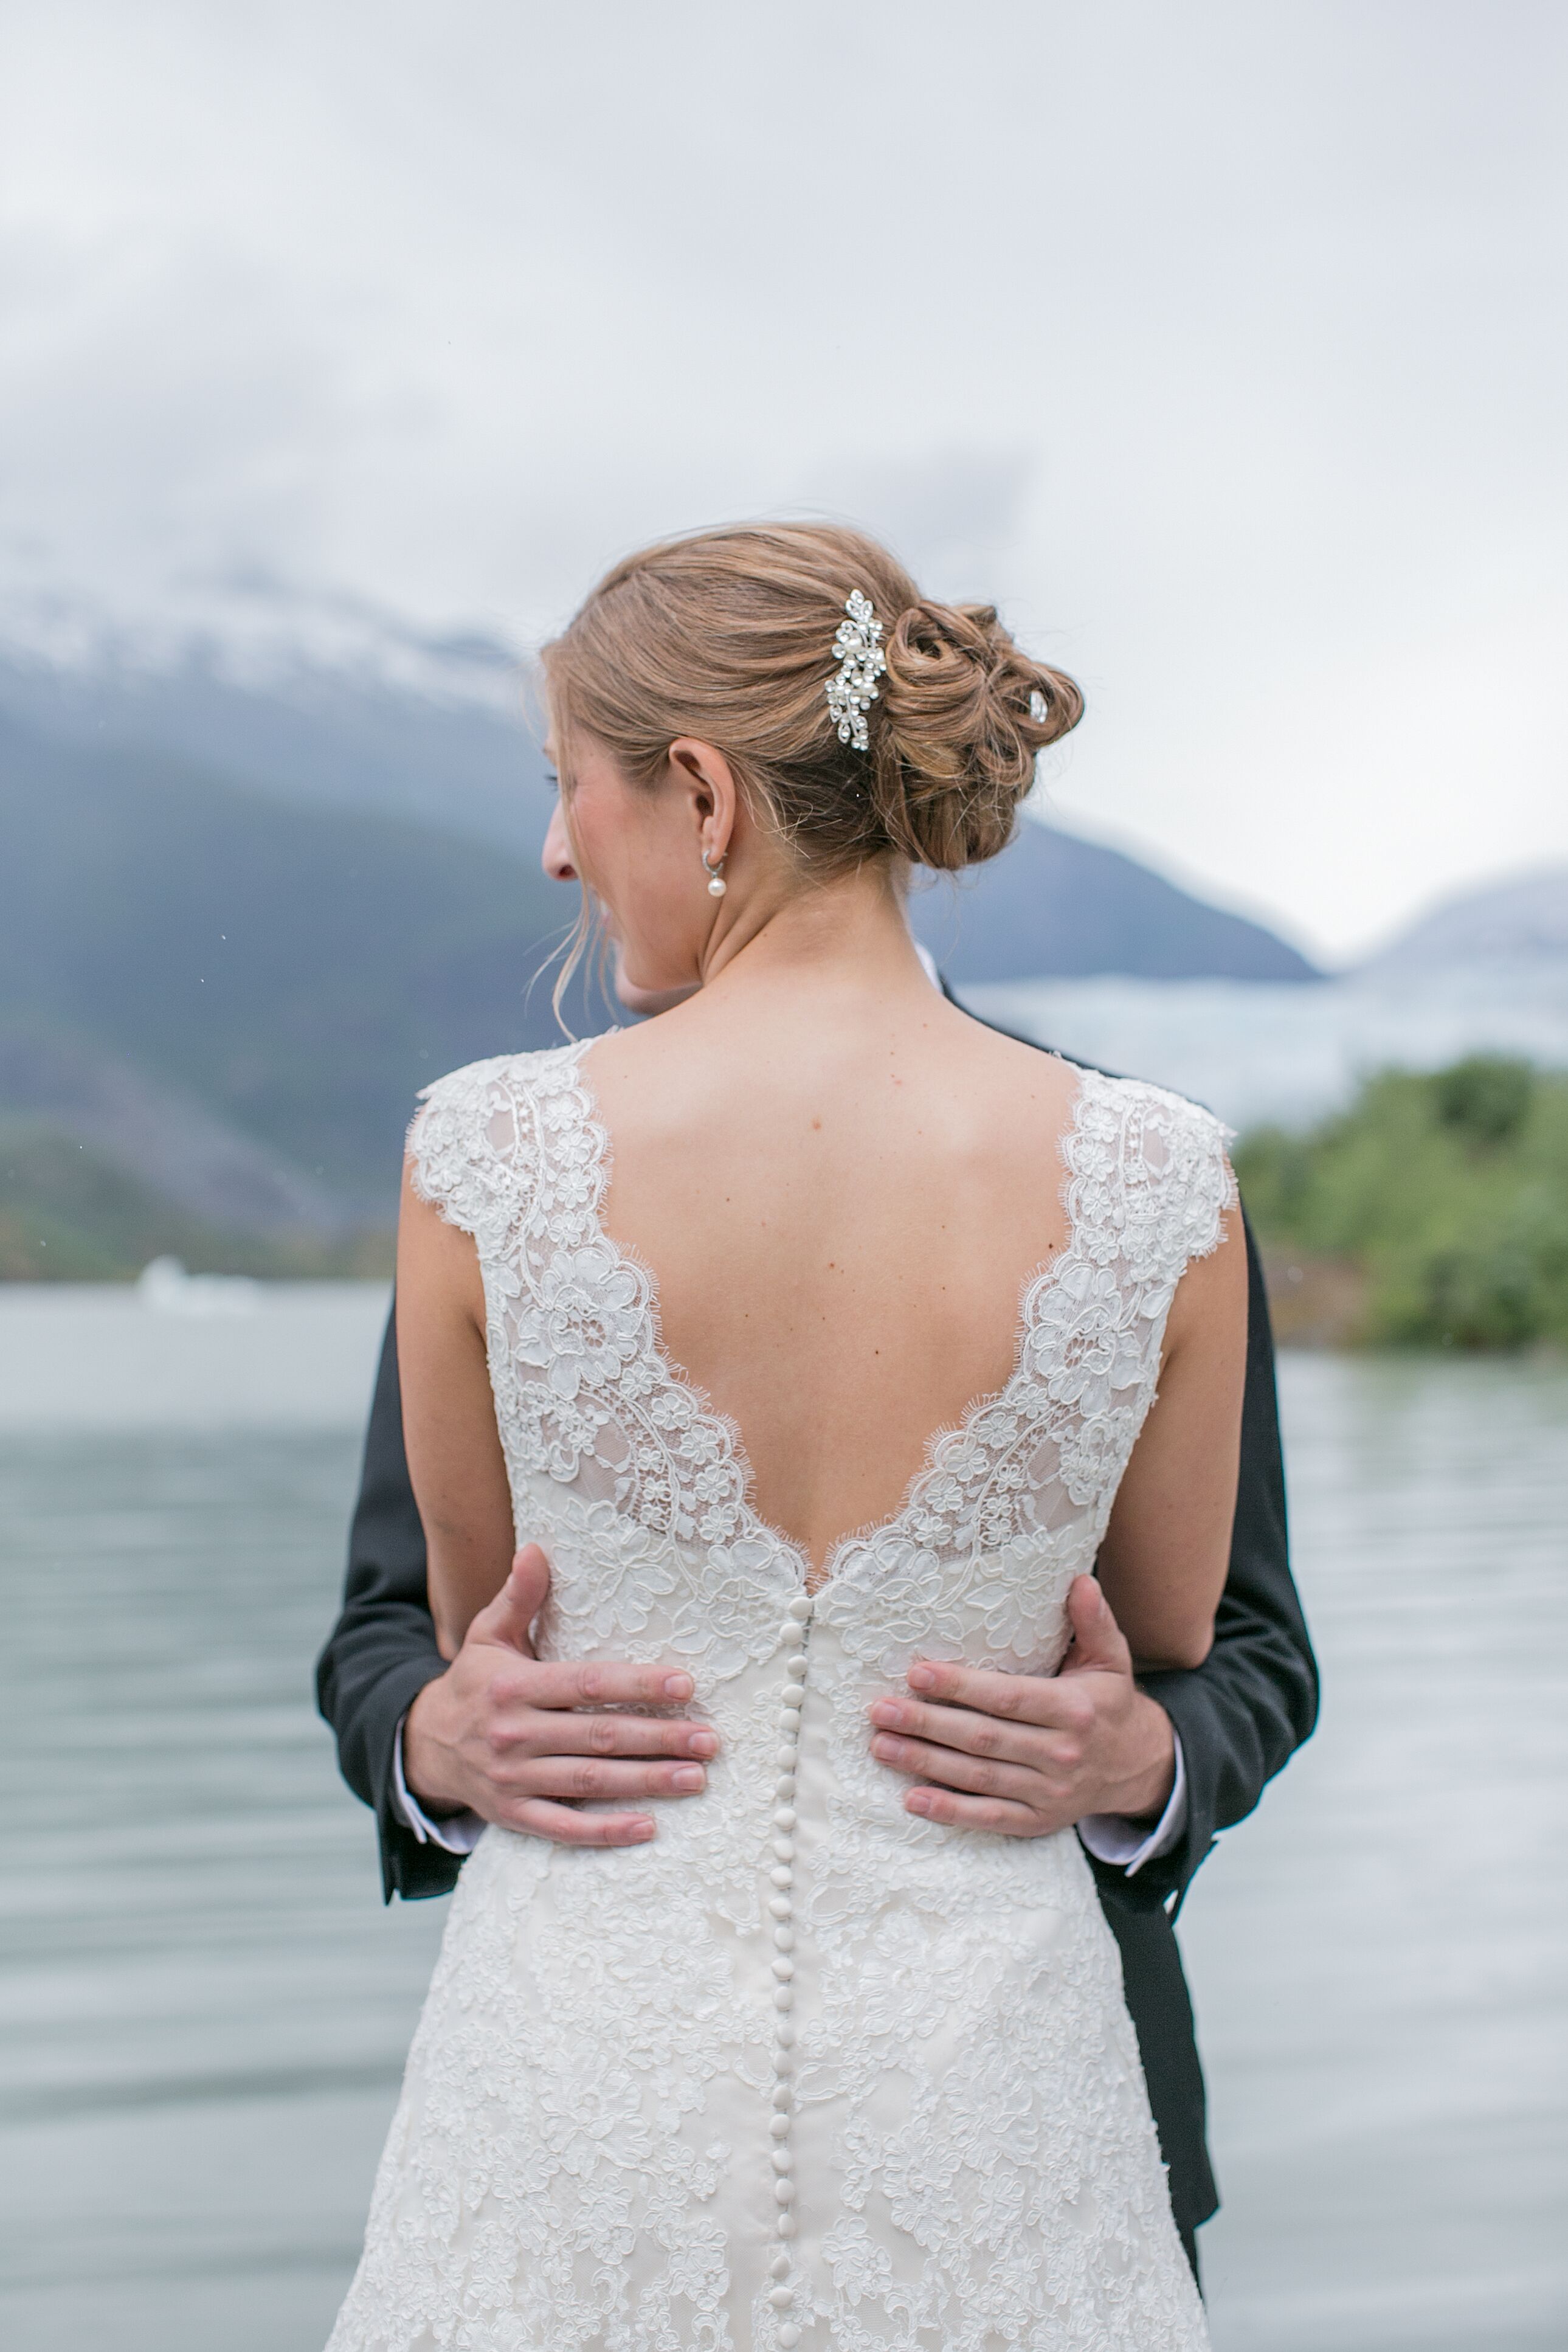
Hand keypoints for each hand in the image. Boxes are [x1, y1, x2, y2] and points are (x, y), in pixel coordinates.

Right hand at [403, 1544, 717, 1847]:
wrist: (424, 1744)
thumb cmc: (473, 1683)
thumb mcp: (487, 1635)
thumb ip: (519, 1597)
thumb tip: (537, 1550)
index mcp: (514, 1687)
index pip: (586, 1685)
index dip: (637, 1684)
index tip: (685, 1685)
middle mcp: (514, 1734)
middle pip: (599, 1737)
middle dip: (659, 1738)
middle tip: (708, 1740)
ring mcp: (513, 1780)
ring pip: (590, 1783)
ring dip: (646, 1781)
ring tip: (694, 1777)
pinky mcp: (512, 1815)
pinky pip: (563, 1827)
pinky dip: (605, 1832)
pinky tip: (648, 1827)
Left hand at [866, 1575, 1175, 1836]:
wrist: (1137, 1766)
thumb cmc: (1108, 1702)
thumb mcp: (1111, 1659)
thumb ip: (1093, 1622)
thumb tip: (1080, 1581)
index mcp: (1074, 1710)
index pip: (1008, 1698)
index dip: (961, 1687)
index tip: (916, 1673)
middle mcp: (1062, 1754)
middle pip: (984, 1739)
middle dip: (927, 1724)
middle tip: (881, 1710)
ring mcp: (1050, 1793)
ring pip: (978, 1778)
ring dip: (925, 1762)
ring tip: (881, 1745)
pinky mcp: (1038, 1821)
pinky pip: (989, 1817)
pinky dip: (950, 1811)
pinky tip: (912, 1799)